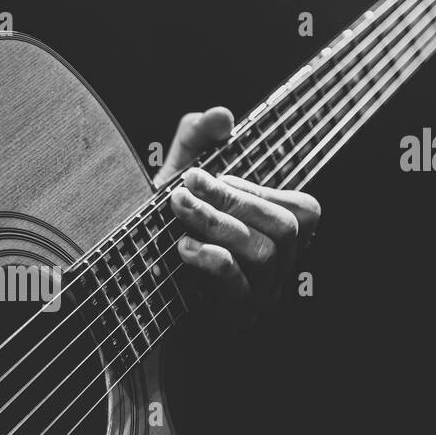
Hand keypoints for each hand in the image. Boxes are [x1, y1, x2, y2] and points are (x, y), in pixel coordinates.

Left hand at [154, 107, 320, 322]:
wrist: (131, 297)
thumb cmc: (163, 231)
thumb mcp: (177, 180)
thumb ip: (197, 141)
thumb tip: (222, 115)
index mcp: (276, 235)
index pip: (304, 210)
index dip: (263, 189)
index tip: (216, 174)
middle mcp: (278, 268)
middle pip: (285, 229)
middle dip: (235, 199)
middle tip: (189, 183)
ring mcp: (259, 297)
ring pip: (263, 255)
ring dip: (217, 223)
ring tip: (178, 207)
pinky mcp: (233, 318)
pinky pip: (237, 287)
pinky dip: (212, 261)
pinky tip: (182, 247)